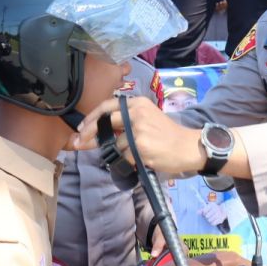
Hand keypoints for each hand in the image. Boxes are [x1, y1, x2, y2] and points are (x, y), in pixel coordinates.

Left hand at [72, 96, 203, 173]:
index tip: (81, 127)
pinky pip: (124, 157)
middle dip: (88, 134)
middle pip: (103, 123)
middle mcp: (136, 113)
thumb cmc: (167, 134)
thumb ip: (125, 122)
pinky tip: (142, 160)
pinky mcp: (140, 146)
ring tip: (136, 153)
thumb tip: (96, 132)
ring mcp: (137, 130)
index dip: (91, 117)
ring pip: (114, 144)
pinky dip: (128, 162)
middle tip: (79, 142)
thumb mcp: (147, 118)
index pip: (107, 106)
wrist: (188, 147)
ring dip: (119, 153)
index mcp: (137, 103)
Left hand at [199, 200, 227, 226]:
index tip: (205, 212)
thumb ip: (202, 210)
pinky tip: (214, 220)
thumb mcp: (207, 208)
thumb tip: (197, 212)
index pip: (204, 211)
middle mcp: (216, 208)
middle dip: (206, 216)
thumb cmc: (212, 209)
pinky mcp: (220, 219)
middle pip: (207, 216)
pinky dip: (212, 223)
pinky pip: (213, 223)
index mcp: (212, 205)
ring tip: (211, 217)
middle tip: (209, 215)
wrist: (223, 210)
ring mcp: (219, 214)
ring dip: (209, 220)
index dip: (204, 212)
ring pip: (209, 220)